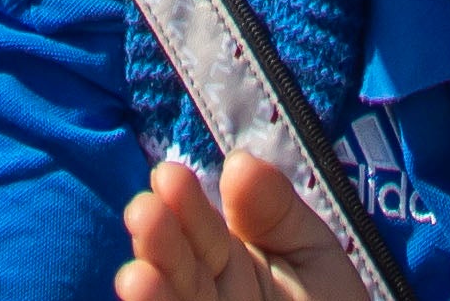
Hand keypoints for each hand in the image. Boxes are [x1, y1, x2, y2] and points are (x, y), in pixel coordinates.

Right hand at [117, 149, 355, 300]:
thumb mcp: (313, 253)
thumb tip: (237, 162)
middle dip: (160, 242)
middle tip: (144, 213)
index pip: (203, 229)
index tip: (169, 176)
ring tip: (136, 275)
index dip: (186, 205)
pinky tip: (143, 293)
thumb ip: (276, 211)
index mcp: (232, 260)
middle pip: (180, 268)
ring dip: (152, 292)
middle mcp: (209, 294)